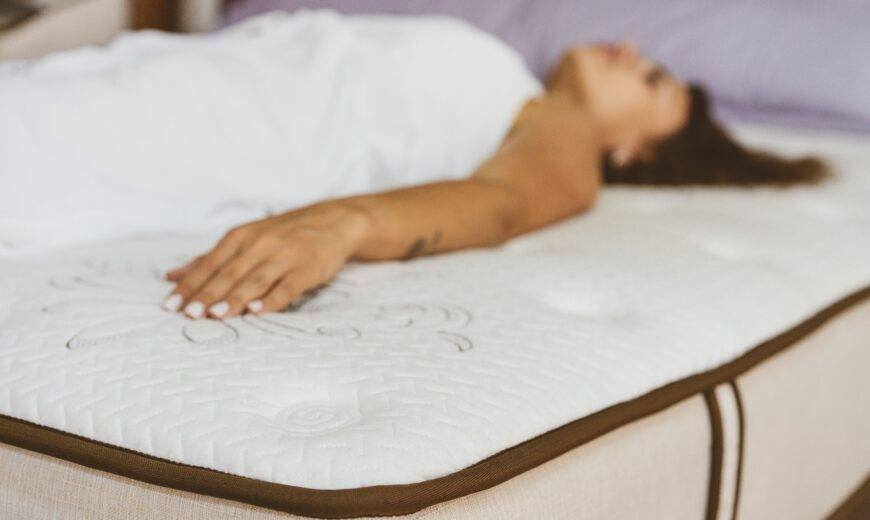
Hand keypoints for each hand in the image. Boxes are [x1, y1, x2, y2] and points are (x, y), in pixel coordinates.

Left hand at [163, 203, 368, 318]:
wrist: (333, 222)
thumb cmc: (282, 234)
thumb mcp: (245, 238)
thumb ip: (210, 259)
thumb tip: (171, 277)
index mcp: (241, 236)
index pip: (209, 263)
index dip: (190, 284)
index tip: (171, 304)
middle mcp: (260, 244)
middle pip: (229, 273)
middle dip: (207, 294)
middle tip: (189, 314)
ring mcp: (285, 256)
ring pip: (255, 280)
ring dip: (234, 299)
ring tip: (216, 315)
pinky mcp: (306, 269)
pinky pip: (287, 287)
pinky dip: (272, 299)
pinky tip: (258, 311)